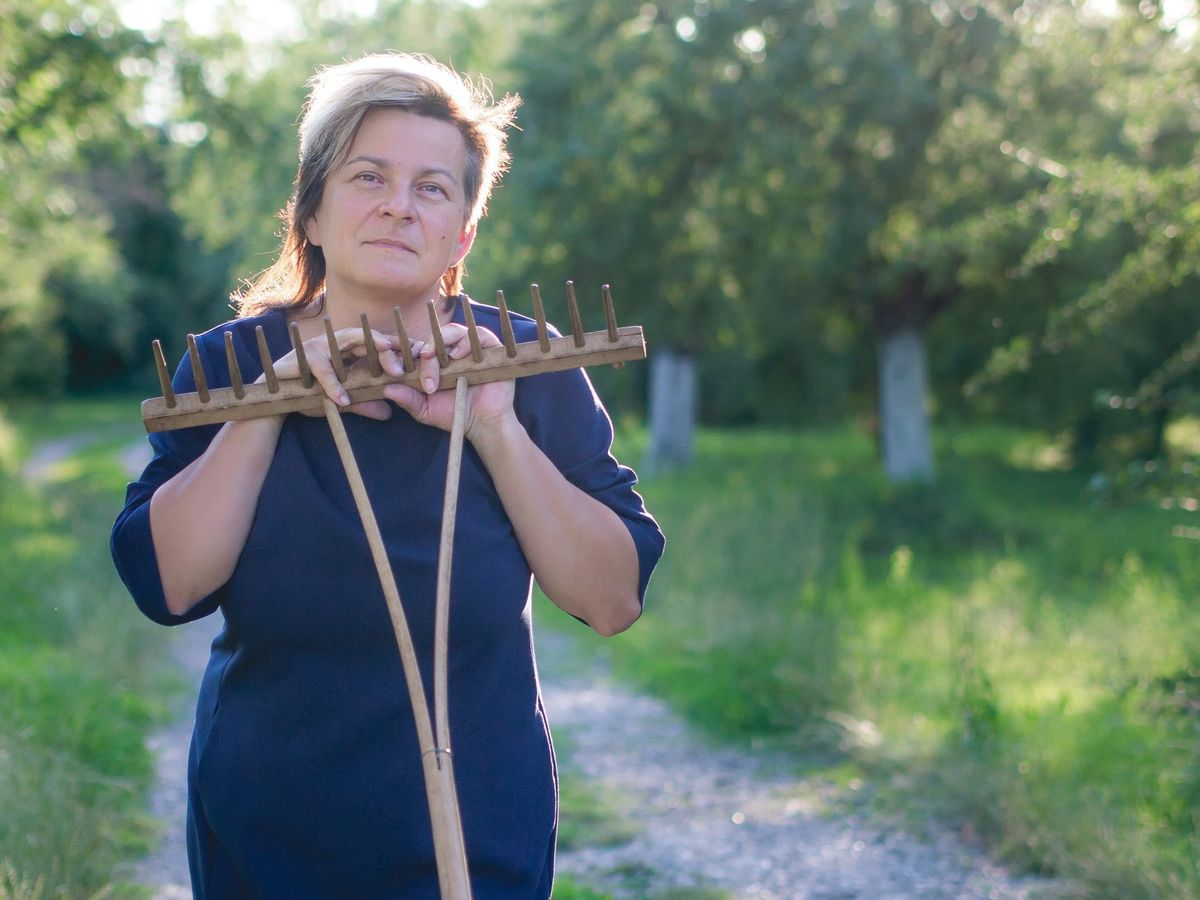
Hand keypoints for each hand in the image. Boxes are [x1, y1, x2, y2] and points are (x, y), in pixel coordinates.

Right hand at [263, 326, 421, 420]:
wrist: (272, 394)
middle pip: (372, 339)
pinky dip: (334, 384)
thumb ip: (365, 403)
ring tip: (393, 374)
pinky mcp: (304, 358)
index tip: (427, 359)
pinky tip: (344, 400)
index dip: (403, 349)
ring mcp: (322, 346)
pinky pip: (323, 370)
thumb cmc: (310, 391)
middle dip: (395, 350)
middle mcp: (339, 342)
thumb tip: (389, 413)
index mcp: (351, 348)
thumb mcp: (344, 400)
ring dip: (374, 357)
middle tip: (416, 365)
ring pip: (351, 343)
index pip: (381, 344)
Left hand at [382, 322, 516, 440]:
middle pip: (434, 336)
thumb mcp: (425, 409)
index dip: (408, 350)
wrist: (483, 424)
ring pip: (454, 330)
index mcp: (434, 362)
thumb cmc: (454, 414)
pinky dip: (466, 341)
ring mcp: (470, 348)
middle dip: (427, 350)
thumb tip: (387, 389)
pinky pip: (478, 334)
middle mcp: (451, 351)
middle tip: (426, 368)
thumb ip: (408, 399)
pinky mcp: (490, 348)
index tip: (400, 366)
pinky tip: (459, 355)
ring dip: (444, 342)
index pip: (419, 346)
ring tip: (444, 360)